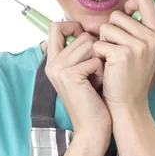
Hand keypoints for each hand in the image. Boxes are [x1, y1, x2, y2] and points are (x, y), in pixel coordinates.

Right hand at [45, 21, 111, 143]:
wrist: (92, 129)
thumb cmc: (93, 100)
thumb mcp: (83, 73)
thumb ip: (80, 53)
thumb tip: (88, 30)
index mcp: (52, 61)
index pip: (56, 27)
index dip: (74, 26)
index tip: (89, 40)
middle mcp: (52, 63)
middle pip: (81, 35)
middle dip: (96, 50)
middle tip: (96, 72)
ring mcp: (59, 69)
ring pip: (90, 44)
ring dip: (101, 60)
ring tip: (98, 78)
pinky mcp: (70, 75)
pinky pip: (95, 59)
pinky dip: (102, 71)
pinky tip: (99, 85)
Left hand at [92, 0, 154, 112]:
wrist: (129, 105)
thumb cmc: (131, 76)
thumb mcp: (145, 50)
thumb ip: (140, 28)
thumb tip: (130, 3)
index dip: (130, 4)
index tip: (125, 17)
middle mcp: (151, 37)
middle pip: (118, 15)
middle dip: (110, 31)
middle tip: (116, 51)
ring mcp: (138, 45)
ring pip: (106, 28)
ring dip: (103, 43)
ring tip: (112, 59)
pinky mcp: (122, 54)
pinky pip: (98, 43)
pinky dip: (97, 55)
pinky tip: (107, 68)